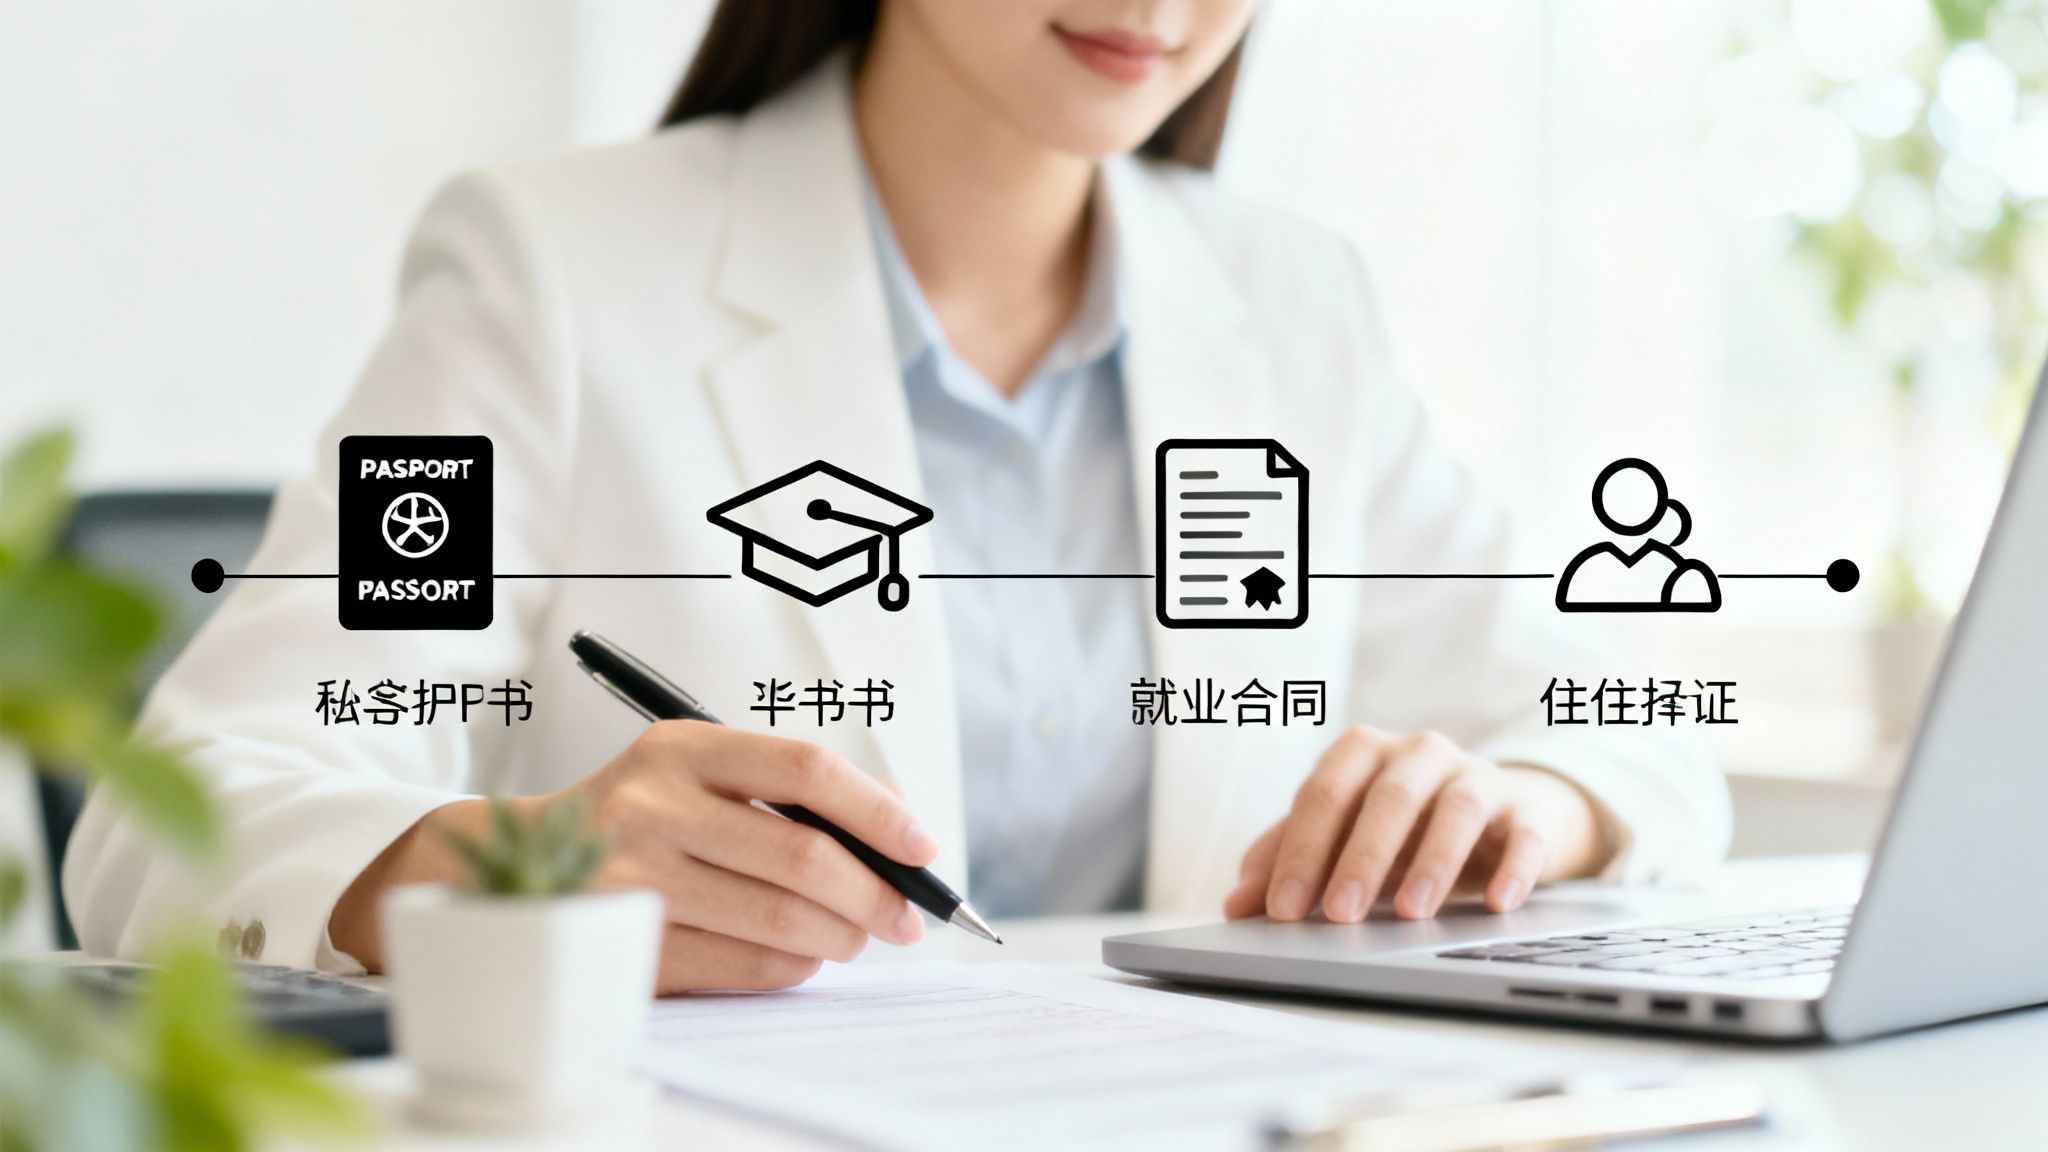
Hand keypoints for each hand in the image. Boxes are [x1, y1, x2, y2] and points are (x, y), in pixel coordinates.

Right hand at [572, 721, 935, 991]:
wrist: (530, 867)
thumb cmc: (647, 820)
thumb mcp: (703, 774)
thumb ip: (792, 788)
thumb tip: (900, 822)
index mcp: (683, 749)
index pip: (804, 769)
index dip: (877, 810)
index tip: (923, 847)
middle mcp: (652, 806)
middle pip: (803, 855)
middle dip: (874, 893)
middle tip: (906, 918)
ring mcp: (635, 880)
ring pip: (781, 918)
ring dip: (841, 935)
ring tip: (856, 937)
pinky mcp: (631, 946)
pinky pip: (746, 963)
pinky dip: (793, 965)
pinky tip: (802, 957)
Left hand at [1223, 727, 1607, 922]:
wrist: (1497, 815)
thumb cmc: (1401, 827)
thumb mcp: (1341, 837)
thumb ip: (1288, 861)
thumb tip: (1236, 905)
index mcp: (1363, 752)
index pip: (1323, 796)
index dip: (1300, 853)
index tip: (1280, 910)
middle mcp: (1420, 753)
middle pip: (1387, 798)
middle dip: (1360, 858)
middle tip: (1339, 915)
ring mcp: (1478, 777)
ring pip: (1457, 808)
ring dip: (1434, 861)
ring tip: (1412, 914)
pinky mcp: (1527, 812)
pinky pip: (1524, 836)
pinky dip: (1514, 868)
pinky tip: (1497, 903)